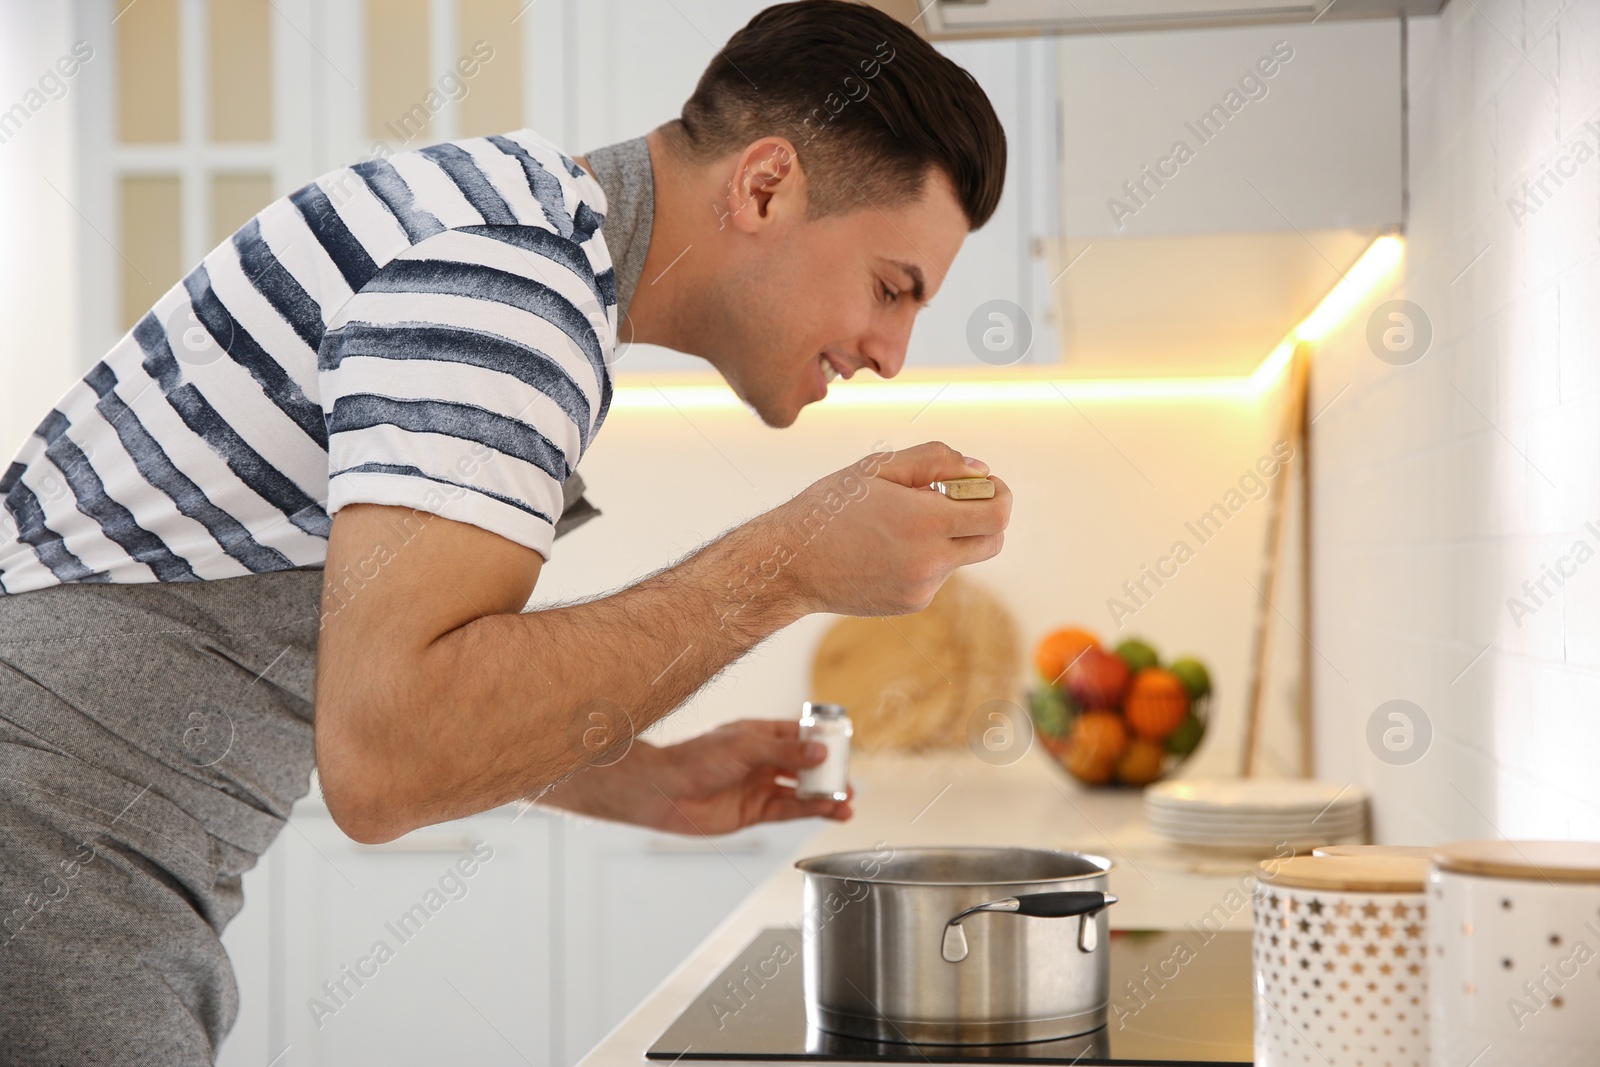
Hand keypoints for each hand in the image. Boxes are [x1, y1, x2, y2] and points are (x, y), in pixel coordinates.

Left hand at [544, 719, 852, 834]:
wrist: (665, 791)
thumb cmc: (696, 759)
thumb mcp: (745, 747)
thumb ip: (784, 752)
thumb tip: (821, 753)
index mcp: (759, 735)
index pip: (799, 735)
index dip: (823, 740)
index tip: (845, 745)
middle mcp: (762, 760)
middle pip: (804, 766)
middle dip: (828, 773)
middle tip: (850, 779)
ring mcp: (759, 786)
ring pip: (800, 791)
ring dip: (824, 796)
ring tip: (848, 801)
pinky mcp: (754, 812)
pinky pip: (789, 811)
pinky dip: (810, 811)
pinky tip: (828, 811)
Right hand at [763, 441, 1010, 616]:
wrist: (790, 564)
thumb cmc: (829, 507)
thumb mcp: (878, 468)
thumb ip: (936, 461)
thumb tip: (979, 470)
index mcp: (925, 522)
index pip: (998, 513)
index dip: (999, 493)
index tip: (982, 483)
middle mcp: (930, 561)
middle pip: (994, 542)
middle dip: (988, 517)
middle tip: (959, 500)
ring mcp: (922, 587)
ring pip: (963, 558)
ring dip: (950, 537)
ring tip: (904, 523)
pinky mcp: (911, 604)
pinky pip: (936, 575)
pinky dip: (926, 558)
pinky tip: (888, 548)